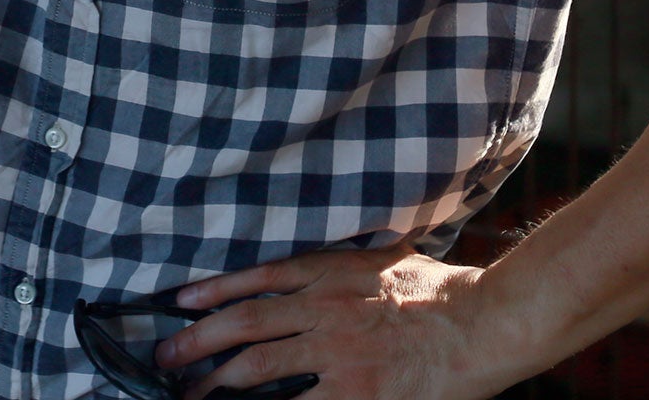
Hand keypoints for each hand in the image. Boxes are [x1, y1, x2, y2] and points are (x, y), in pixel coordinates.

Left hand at [156, 246, 505, 399]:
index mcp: (332, 272)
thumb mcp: (388, 261)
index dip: (214, 290)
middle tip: (166, 355)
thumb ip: (349, 267)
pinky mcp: (353, 392)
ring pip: (256, 366)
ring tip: (190, 393)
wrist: (482, 324)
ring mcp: (336, 351)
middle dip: (197, 340)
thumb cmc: (444, 294)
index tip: (181, 302)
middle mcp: (324, 307)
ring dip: (215, 382)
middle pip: (244, 322)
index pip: (258, 278)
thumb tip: (322, 271)